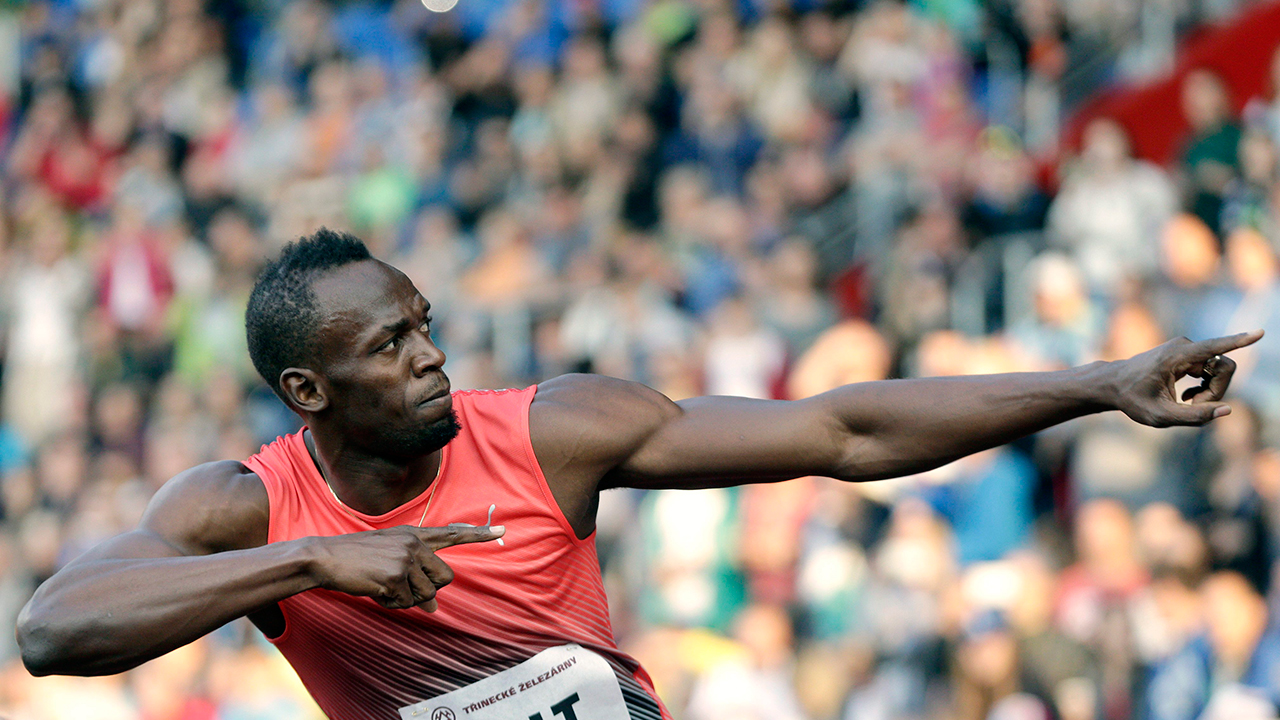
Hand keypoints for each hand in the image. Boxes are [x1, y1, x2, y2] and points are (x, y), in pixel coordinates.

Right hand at [305, 524, 503, 611]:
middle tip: (399, 585)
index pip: (451, 534)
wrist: (325, 556)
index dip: (478, 534)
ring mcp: (405, 558)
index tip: (502, 530)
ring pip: (425, 596)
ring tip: (381, 585)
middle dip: (426, 590)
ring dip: (404, 599)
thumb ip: (415, 578)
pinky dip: (390, 603)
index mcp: (414, 535)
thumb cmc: (357, 561)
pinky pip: (405, 603)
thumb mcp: (389, 563)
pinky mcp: (395, 575)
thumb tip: (434, 609)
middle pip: (444, 579)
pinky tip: (374, 589)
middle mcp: (414, 543)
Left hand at [1110, 330, 1262, 427]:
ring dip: (1209, 391)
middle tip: (1192, 406)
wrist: (1113, 385)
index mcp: (1176, 356)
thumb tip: (1228, 410)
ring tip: (1186, 402)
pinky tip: (1186, 397)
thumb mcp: (1160, 416)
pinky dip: (1204, 387)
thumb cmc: (1133, 400)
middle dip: (1216, 391)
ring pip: (1219, 371)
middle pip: (1224, 368)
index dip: (1239, 341)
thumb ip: (1194, 417)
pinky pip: (1211, 370)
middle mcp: (1185, 346)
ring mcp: (1187, 349)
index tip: (1260, 332)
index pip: (1215, 347)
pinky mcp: (1188, 354)